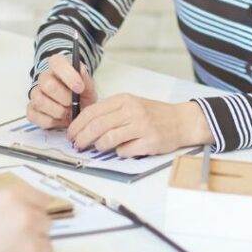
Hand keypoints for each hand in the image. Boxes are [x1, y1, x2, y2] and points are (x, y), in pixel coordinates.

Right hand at [0, 187, 51, 251]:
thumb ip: (2, 209)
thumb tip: (14, 213)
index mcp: (10, 199)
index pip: (40, 198)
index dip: (35, 209)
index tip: (35, 215)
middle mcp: (26, 218)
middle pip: (44, 224)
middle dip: (32, 234)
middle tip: (13, 245)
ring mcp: (32, 247)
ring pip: (45, 250)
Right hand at [27, 53, 97, 128]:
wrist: (77, 110)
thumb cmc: (82, 96)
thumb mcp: (89, 88)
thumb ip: (85, 79)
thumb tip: (81, 69)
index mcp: (58, 67)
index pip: (57, 62)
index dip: (68, 74)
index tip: (79, 88)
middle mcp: (44, 78)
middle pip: (48, 84)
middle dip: (64, 98)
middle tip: (73, 103)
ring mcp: (35, 94)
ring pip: (40, 101)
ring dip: (58, 111)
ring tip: (68, 112)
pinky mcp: (31, 110)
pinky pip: (34, 116)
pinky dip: (50, 121)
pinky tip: (59, 119)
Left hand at [67, 94, 212, 156]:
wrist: (181, 120)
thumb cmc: (154, 114)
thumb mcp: (131, 104)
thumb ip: (111, 112)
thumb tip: (85, 126)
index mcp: (124, 99)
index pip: (93, 111)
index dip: (78, 124)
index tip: (71, 133)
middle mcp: (132, 110)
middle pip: (97, 125)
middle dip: (82, 137)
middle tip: (76, 145)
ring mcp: (141, 126)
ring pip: (109, 138)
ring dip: (98, 146)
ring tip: (96, 148)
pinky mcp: (149, 141)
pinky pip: (125, 150)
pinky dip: (119, 152)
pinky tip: (121, 150)